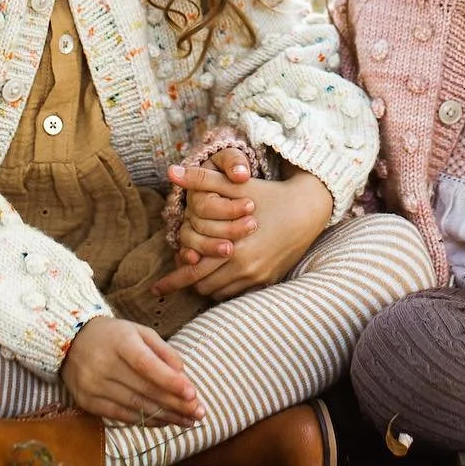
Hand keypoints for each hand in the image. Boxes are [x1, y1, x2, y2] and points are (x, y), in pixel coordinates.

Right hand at [60, 316, 202, 425]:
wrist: (71, 341)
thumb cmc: (114, 335)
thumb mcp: (139, 332)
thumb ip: (163, 351)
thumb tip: (183, 374)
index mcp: (120, 341)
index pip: (147, 365)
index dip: (170, 381)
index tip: (193, 393)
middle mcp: (104, 365)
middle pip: (145, 389)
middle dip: (175, 403)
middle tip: (198, 413)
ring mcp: (93, 386)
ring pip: (136, 406)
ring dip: (165, 416)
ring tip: (187, 421)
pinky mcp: (88, 403)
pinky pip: (121, 416)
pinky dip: (145, 421)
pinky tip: (163, 422)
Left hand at [151, 170, 333, 300]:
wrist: (308, 209)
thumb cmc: (269, 195)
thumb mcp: (237, 186)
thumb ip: (203, 180)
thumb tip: (172, 172)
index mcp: (233, 247)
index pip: (193, 271)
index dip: (172, 282)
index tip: (156, 288)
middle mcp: (245, 268)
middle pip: (203, 287)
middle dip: (187, 283)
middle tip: (172, 281)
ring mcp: (258, 277)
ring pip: (219, 293)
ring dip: (206, 284)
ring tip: (197, 272)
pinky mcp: (268, 281)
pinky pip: (237, 293)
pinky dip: (225, 286)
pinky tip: (220, 273)